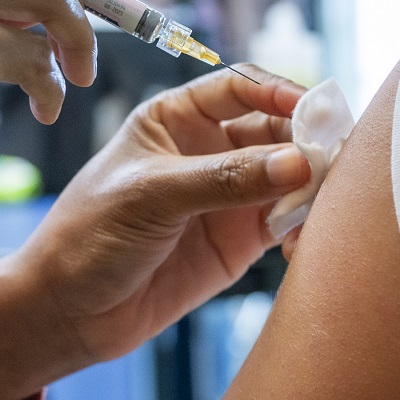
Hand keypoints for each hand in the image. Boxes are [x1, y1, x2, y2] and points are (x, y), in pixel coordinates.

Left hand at [0, 67, 311, 399]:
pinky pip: (288, 221)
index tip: (310, 110)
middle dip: (307, 139)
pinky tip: (303, 239)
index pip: (240, 87)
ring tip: (328, 201)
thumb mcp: (151, 197)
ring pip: (290, 174)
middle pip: (276, 128)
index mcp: (176, 118)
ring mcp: (229, 195)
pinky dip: (305, 225)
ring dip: (314, 183)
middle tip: (331, 158)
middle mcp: (208, 149)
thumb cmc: (88, 236)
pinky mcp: (240, 239)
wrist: (68, 313)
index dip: (278, 92)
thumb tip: (297, 162)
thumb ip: (224, 179)